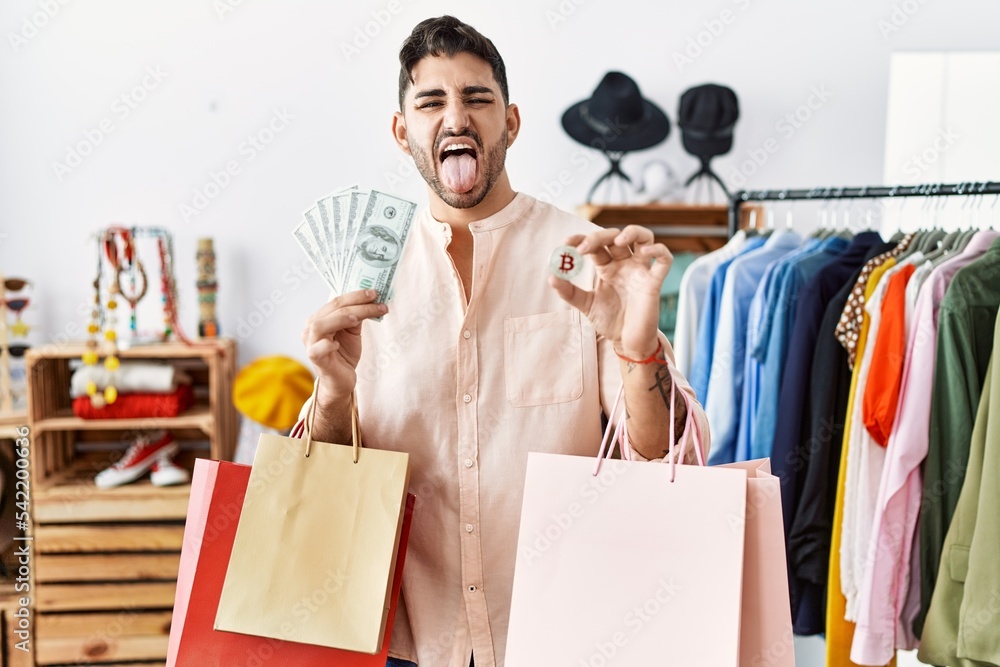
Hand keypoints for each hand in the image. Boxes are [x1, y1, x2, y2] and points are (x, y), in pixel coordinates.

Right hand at [302, 290, 386, 406]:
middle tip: (376, 301)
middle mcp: (311, 328)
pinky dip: (326, 345)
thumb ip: (356, 316)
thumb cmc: (344, 354)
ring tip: (357, 318)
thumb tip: (370, 299)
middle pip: (332, 309)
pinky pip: (317, 350)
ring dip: (340, 319)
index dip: (356, 295)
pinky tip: (337, 344)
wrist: (341, 380)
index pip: (337, 301)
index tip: (375, 293)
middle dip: (356, 303)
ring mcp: (311, 344)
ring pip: (320, 325)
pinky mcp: (315, 359)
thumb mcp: (352, 331)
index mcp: (319, 318)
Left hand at [549, 225, 671, 358]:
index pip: (595, 244)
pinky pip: (664, 259)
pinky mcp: (654, 282)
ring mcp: (640, 270)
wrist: (627, 342)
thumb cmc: (609, 320)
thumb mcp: (585, 304)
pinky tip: (646, 251)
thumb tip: (551, 277)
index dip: (581, 238)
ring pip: (644, 237)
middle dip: (599, 237)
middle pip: (616, 237)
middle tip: (582, 248)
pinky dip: (658, 250)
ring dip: (633, 232)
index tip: (566, 243)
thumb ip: (569, 292)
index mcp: (607, 266)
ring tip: (618, 240)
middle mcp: (624, 264)